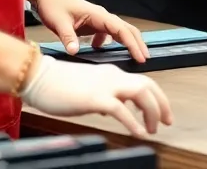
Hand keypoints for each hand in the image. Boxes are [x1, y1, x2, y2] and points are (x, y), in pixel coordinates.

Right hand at [20, 55, 171, 137]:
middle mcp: (113, 77)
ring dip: (151, 112)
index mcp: (112, 74)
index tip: (161, 112)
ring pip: (141, 93)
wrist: (39, 78)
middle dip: (161, 104)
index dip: (156, 97)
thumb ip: (104, 96)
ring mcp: (105, 86)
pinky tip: (137, 132)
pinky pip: (120, 110)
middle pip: (148, 85)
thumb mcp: (88, 89)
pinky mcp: (94, 98)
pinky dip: (132, 122)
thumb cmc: (59, 85)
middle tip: (167, 121)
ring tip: (153, 129)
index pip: (143, 82)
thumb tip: (113, 110)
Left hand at [32, 0, 148, 60]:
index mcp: (99, 15)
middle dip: (138, 43)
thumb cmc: (54, 5)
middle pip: (127, 29)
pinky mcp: (92, 23)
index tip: (140, 57)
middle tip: (145, 59)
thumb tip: (75, 52)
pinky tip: (99, 49)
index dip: (132, 44)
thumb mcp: (58, 22)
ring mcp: (98, 19)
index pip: (121, 30)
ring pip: (119, 31)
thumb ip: (68, 37)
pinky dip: (110, 41)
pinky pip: (107, 33)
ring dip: (128, 42)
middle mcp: (102, 16)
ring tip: (133, 56)